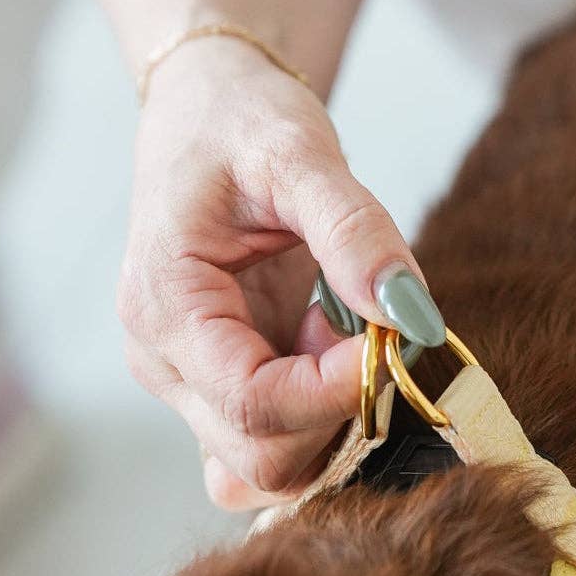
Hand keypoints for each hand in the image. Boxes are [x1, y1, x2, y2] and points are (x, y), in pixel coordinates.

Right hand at [120, 38, 443, 508]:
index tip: (392, 343)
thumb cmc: (241, 120)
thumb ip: (356, 233)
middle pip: (260, 460)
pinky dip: (320, 424)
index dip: (337, 393)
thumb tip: (412, 315)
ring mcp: (187, 383)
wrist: (207, 108)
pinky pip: (273, 446)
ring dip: (332, 423)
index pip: (253, 404)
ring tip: (342, 335)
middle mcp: (163, 363)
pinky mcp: (219, 387)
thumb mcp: (300, 154)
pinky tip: (331, 357)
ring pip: (269, 468)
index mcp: (165, 307)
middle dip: (338, 416)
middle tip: (371, 336)